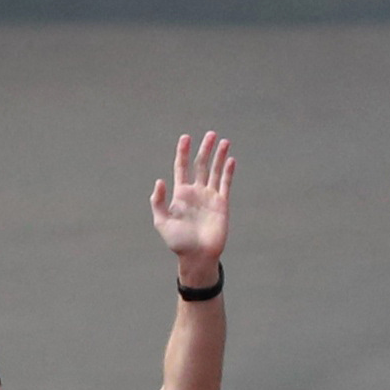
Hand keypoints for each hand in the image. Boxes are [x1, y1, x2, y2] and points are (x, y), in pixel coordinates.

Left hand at [150, 131, 232, 280]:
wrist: (197, 256)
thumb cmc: (178, 242)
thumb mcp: (162, 222)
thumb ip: (159, 202)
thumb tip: (159, 181)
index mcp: (180, 194)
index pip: (181, 168)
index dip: (183, 152)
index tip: (185, 137)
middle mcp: (196, 192)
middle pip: (200, 165)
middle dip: (204, 149)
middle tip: (210, 134)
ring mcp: (209, 197)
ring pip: (214, 171)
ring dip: (219, 156)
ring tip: (223, 141)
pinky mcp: (222, 203)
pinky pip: (225, 183)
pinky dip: (228, 171)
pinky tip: (230, 159)